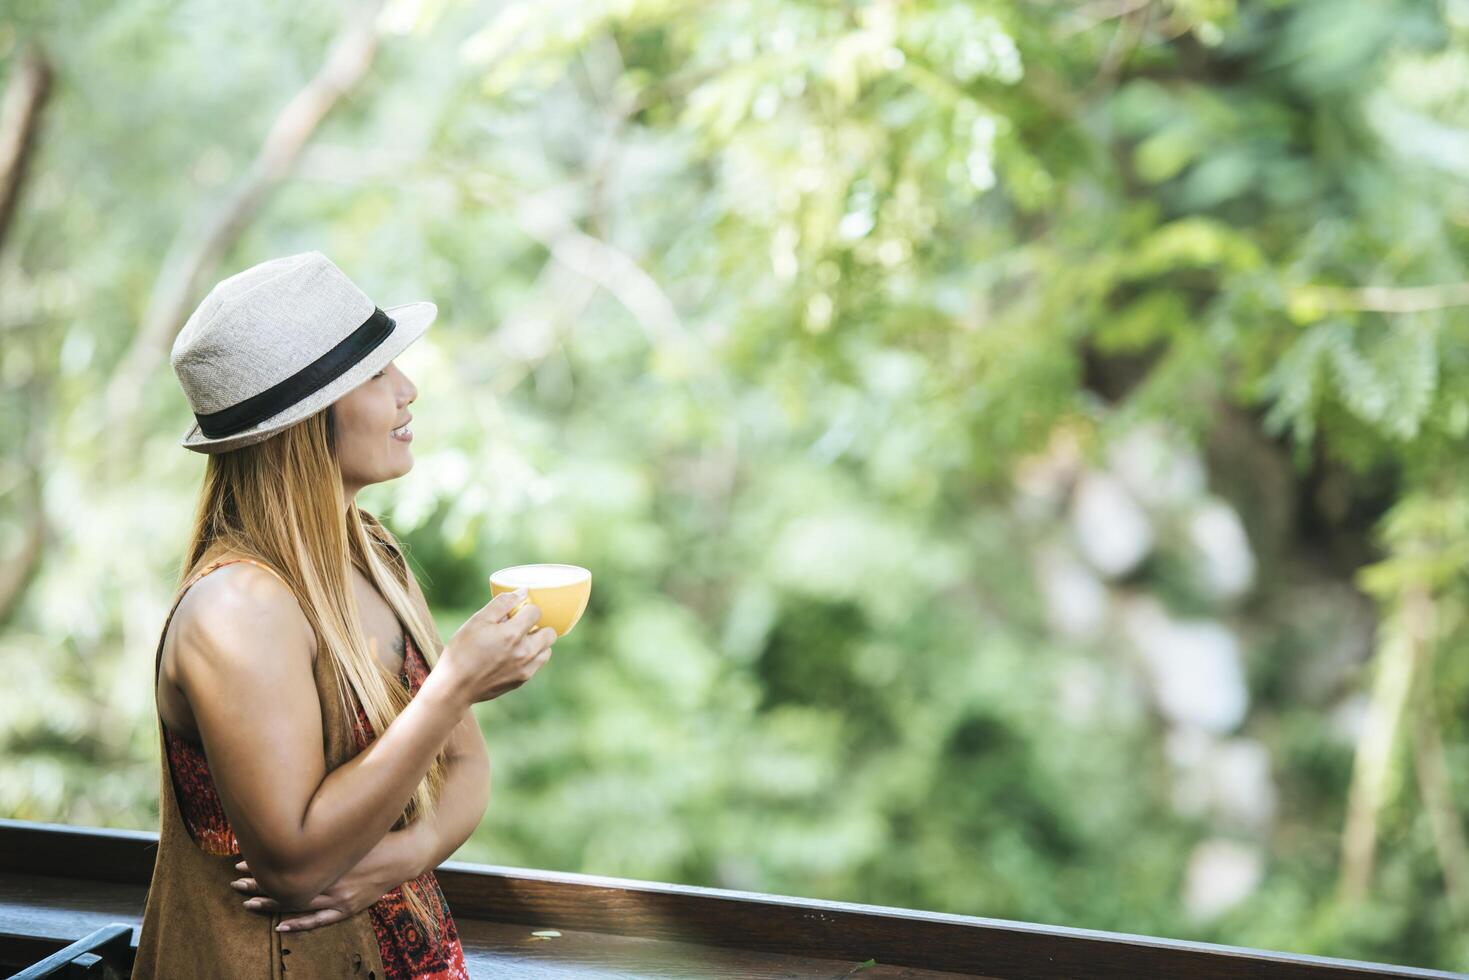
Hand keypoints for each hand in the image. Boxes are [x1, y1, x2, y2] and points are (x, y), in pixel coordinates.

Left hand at [231, 823, 428, 931]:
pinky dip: (299, 925)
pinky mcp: (348, 909)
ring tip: (247, 904)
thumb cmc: (379, 834)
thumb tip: (300, 804)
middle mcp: (330, 881)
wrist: (406, 854)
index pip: (287, 863)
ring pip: (297, 905)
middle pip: (287, 885)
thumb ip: (327, 818)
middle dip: (259, 884)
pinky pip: (319, 921)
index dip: (263, 862)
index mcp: (329, 858)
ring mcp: (339, 898)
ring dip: (271, 905)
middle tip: (235, 882)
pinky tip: (280, 928)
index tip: (242, 859)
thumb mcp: (351, 822)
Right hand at [435, 586, 557, 705]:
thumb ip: (502, 604)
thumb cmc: (462, 651)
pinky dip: (532, 657)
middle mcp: (525, 652)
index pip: (536, 612)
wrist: (454, 687)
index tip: (515, 612)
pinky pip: (538, 664)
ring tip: (518, 642)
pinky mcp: (522, 680)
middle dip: (538, 625)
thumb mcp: (477, 621)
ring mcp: (525, 668)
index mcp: (512, 634)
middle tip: (520, 626)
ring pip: (547, 650)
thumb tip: (523, 592)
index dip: (526, 608)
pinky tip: (514, 656)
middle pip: (549, 632)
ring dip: (538, 642)